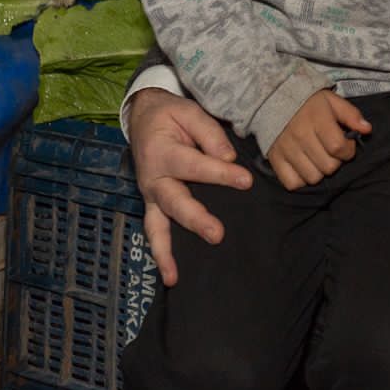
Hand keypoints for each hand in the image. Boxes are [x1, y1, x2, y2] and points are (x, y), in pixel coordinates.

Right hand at [127, 89, 253, 285]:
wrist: (143, 116)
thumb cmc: (170, 116)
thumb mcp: (189, 112)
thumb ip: (210, 133)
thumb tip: (228, 158)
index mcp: (164, 152)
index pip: (196, 165)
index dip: (221, 174)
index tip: (245, 182)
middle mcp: (154, 179)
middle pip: (175, 202)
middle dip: (196, 220)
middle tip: (217, 234)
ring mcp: (151, 196)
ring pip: (156, 227)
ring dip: (166, 252)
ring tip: (175, 276)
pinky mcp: (154, 205)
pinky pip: (154, 232)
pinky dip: (161, 255)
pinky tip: (172, 277)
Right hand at [265, 89, 371, 190]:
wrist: (275, 100)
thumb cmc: (310, 104)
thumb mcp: (332, 101)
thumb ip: (351, 115)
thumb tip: (366, 129)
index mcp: (316, 119)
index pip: (338, 147)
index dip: (348, 150)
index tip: (346, 145)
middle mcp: (300, 135)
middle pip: (328, 166)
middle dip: (335, 161)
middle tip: (331, 151)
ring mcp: (285, 149)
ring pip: (313, 177)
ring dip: (319, 171)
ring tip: (318, 158)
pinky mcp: (274, 159)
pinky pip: (292, 183)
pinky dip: (301, 179)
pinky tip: (304, 166)